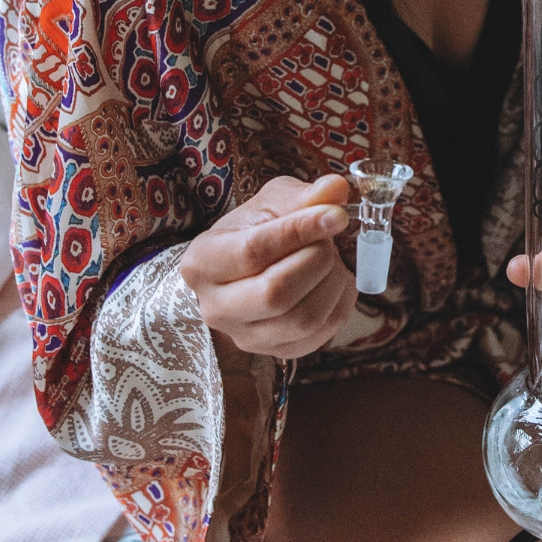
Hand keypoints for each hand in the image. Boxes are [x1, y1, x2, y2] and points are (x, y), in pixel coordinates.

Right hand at [179, 175, 355, 359]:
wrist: (245, 271)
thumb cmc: (254, 231)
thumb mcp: (271, 203)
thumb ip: (302, 196)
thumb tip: (336, 189)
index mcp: (202, 262)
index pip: (253, 251)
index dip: (299, 231)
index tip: (336, 216)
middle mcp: (215, 307)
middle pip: (275, 294)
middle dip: (317, 262)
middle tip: (328, 241)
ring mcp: (244, 336)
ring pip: (303, 319)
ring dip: (332, 283)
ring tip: (332, 260)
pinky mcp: (274, 352)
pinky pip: (320, 335)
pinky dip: (339, 305)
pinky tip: (334, 283)